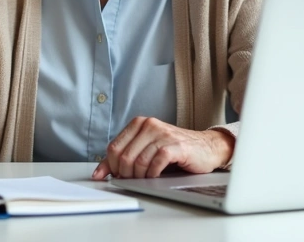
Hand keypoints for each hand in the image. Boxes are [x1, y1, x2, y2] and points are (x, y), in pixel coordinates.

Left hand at [90, 117, 233, 179]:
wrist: (205, 148)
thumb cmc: (174, 150)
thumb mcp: (145, 150)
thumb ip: (122, 158)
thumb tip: (98, 174)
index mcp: (139, 123)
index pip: (113, 148)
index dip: (113, 167)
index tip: (119, 176)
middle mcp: (149, 124)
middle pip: (124, 156)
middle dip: (126, 175)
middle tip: (134, 180)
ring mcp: (163, 134)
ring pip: (138, 161)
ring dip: (140, 177)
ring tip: (147, 179)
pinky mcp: (175, 145)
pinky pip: (155, 163)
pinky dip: (153, 174)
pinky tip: (157, 175)